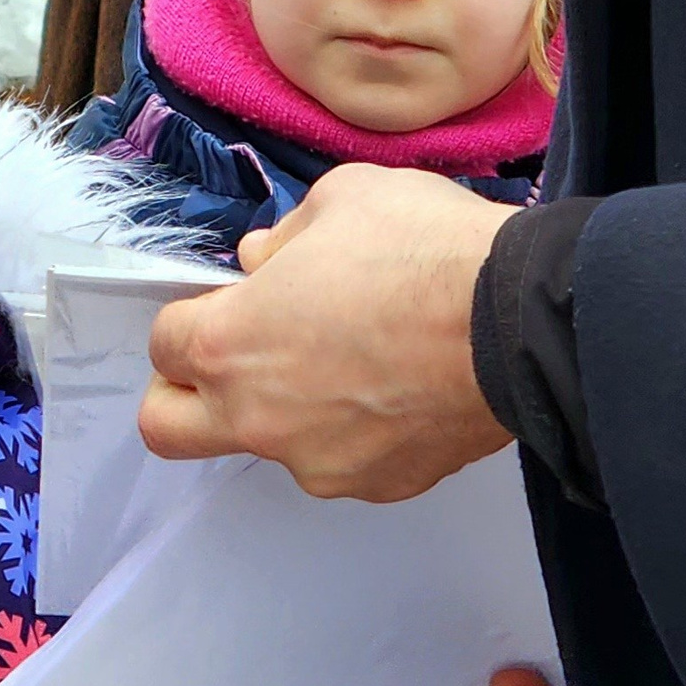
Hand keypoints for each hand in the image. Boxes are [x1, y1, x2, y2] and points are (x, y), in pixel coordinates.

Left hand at [140, 165, 513, 499]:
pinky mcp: (379, 485)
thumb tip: (262, 262)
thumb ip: (283, 238)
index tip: (232, 300)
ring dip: (286, 409)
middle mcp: (258, 417)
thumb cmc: (422, 250)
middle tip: (237, 357)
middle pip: (168, 429)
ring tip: (354, 359)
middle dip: (185, 394)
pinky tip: (398, 385)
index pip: (164, 345)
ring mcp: (318, 462)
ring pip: (269, 444)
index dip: (193, 315)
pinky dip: (353, 431)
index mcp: (231, 343)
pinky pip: (341, 459)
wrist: (521, 322)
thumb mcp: (338, 200)